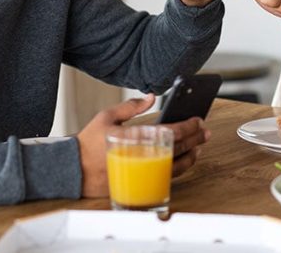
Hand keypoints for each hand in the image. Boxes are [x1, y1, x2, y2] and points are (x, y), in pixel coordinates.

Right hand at [75, 94, 211, 197]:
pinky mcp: (140, 183)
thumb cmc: (90, 142)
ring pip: (176, 167)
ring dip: (191, 155)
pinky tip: (184, 160)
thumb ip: (131, 106)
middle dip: (196, 139)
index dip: (189, 126)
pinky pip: (167, 177)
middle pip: (178, 149)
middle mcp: (142, 157)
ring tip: (199, 146)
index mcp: (135, 138)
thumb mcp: (107, 116)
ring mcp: (142, 173)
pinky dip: (179, 168)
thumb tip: (151, 96)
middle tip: (205, 132)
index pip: (171, 132)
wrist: (75, 170)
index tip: (198, 120)